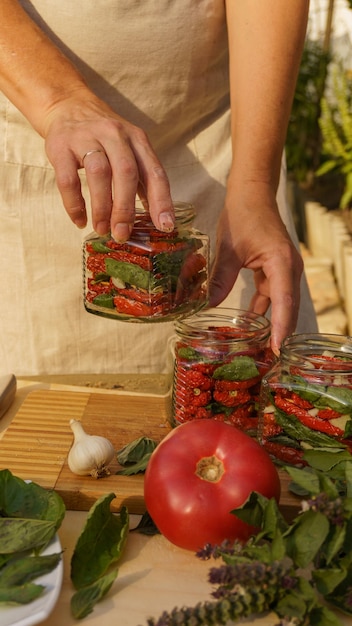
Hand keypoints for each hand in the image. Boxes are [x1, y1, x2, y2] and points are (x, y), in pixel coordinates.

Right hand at [43, 90, 174, 240]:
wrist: (68, 106)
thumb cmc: (104, 138)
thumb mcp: (129, 150)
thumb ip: (143, 180)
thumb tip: (158, 219)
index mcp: (137, 139)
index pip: (155, 172)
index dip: (162, 200)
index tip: (165, 226)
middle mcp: (115, 135)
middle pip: (126, 173)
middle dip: (126, 208)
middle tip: (122, 234)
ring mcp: (87, 138)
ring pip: (99, 174)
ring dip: (102, 207)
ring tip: (102, 229)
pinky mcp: (61, 146)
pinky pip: (68, 180)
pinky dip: (74, 204)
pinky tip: (80, 221)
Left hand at [208, 184, 302, 354]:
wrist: (252, 193)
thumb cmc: (243, 215)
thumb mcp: (228, 249)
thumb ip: (220, 278)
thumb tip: (206, 306)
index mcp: (281, 262)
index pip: (283, 301)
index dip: (279, 327)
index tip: (276, 349)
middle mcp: (289, 267)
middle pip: (289, 307)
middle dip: (280, 333)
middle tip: (270, 360)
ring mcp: (285, 269)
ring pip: (282, 303)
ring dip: (273, 323)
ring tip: (261, 348)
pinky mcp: (277, 268)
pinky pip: (274, 294)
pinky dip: (264, 308)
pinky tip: (251, 322)